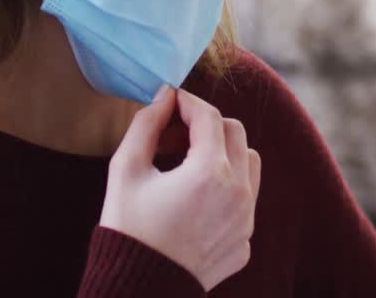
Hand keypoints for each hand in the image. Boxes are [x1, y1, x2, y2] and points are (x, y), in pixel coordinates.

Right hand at [100, 86, 261, 290]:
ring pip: (249, 164)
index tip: (171, 102)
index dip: (188, 101)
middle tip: (177, 134)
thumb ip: (146, 124)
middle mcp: (238, 193)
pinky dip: (226, 189)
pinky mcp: (245, 242)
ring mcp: (246, 220)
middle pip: (236, 133)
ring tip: (190, 164)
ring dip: (225, 153)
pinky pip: (245, 200)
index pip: (209, 115)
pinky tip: (195, 201)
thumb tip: (164, 97)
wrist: (139, 289)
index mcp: (209, 172)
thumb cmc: (129, 229)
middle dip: (207, 124)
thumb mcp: (126, 169)